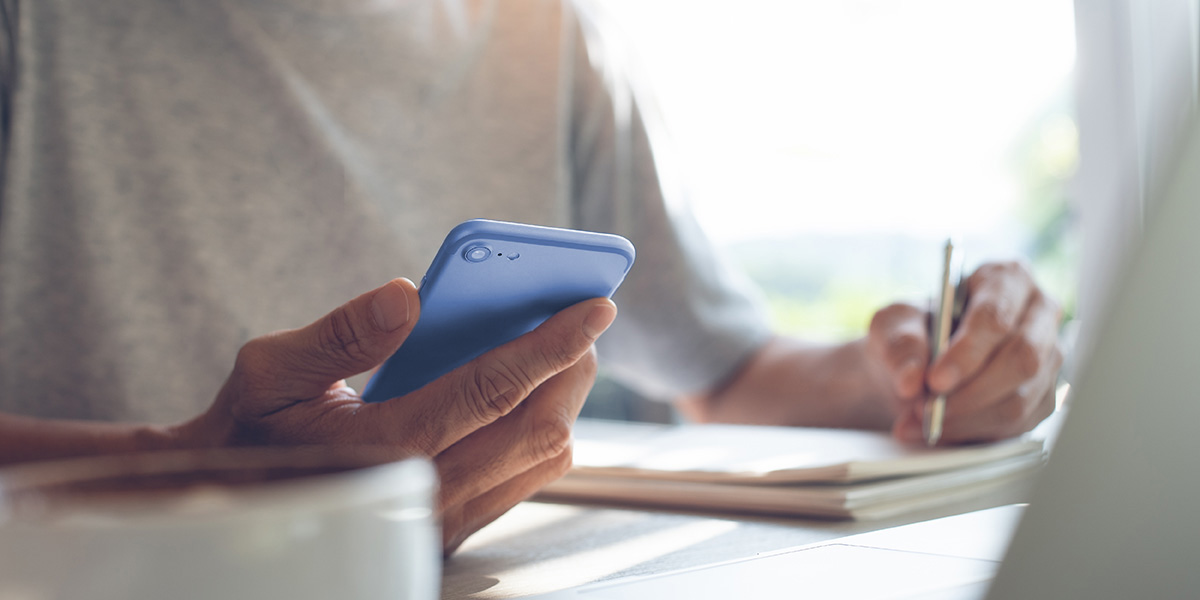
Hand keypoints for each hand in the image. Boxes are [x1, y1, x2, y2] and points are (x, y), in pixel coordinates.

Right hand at [173, 278, 616, 552]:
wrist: (244, 507)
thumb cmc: (255, 433)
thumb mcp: (270, 374)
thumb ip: (339, 334)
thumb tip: (405, 295)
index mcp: (386, 448)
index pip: (490, 390)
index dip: (549, 343)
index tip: (596, 305)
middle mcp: (427, 493)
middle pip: (538, 427)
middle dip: (573, 367)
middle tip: (583, 320)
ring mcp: (445, 519)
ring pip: (544, 458)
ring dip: (565, 398)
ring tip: (562, 349)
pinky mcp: (454, 528)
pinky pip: (527, 478)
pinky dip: (543, 428)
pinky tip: (532, 390)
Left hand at [866, 261, 1061, 444]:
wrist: (919, 362)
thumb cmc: (913, 330)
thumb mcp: (893, 324)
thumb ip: (899, 345)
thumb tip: (911, 380)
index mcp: (1006, 279)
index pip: (996, 316)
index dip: (967, 353)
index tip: (935, 380)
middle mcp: (1039, 316)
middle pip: (1022, 360)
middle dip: (970, 393)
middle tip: (927, 411)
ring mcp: (1048, 358)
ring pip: (1020, 399)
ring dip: (966, 419)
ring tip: (922, 422)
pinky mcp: (1043, 397)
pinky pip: (1016, 425)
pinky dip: (972, 434)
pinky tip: (938, 430)